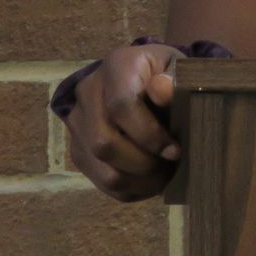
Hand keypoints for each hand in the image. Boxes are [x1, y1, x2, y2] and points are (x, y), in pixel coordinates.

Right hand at [63, 42, 183, 201]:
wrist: (142, 78)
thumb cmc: (166, 74)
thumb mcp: (178, 68)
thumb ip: (174, 80)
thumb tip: (163, 90)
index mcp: (116, 67)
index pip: (121, 106)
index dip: (149, 134)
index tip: (175, 151)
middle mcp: (87, 93)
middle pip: (103, 143)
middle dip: (143, 163)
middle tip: (170, 166)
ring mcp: (77, 124)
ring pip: (101, 169)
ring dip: (138, 181)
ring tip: (164, 175)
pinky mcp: (78, 149)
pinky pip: (101, 181)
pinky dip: (130, 188)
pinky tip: (151, 181)